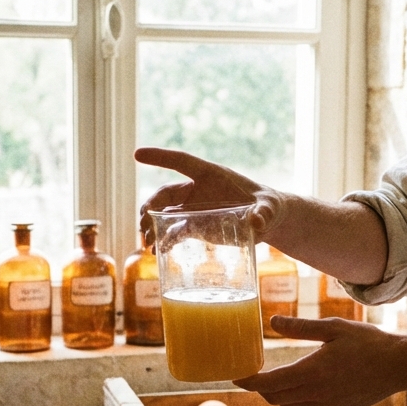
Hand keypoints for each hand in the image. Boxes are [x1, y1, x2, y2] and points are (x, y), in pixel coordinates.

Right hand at [134, 147, 290, 243]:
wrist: (267, 222)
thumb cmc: (268, 206)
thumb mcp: (268, 208)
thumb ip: (263, 213)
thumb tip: (256, 222)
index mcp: (211, 175)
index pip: (181, 161)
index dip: (160, 157)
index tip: (137, 154)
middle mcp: (198, 189)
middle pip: (166, 193)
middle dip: (151, 205)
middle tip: (144, 221)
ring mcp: (195, 208)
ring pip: (165, 213)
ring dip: (152, 224)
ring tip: (146, 240)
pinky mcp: (197, 226)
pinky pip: (174, 231)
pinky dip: (164, 240)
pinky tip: (158, 251)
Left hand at [235, 316, 406, 405]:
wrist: (399, 366)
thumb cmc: (368, 342)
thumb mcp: (334, 328)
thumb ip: (301, 328)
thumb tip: (272, 322)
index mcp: (311, 372)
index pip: (268, 383)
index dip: (247, 381)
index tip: (235, 376)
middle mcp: (315, 393)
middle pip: (274, 397)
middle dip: (260, 388)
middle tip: (254, 375)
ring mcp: (327, 405)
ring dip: (278, 396)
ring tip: (276, 381)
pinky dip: (297, 402)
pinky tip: (302, 389)